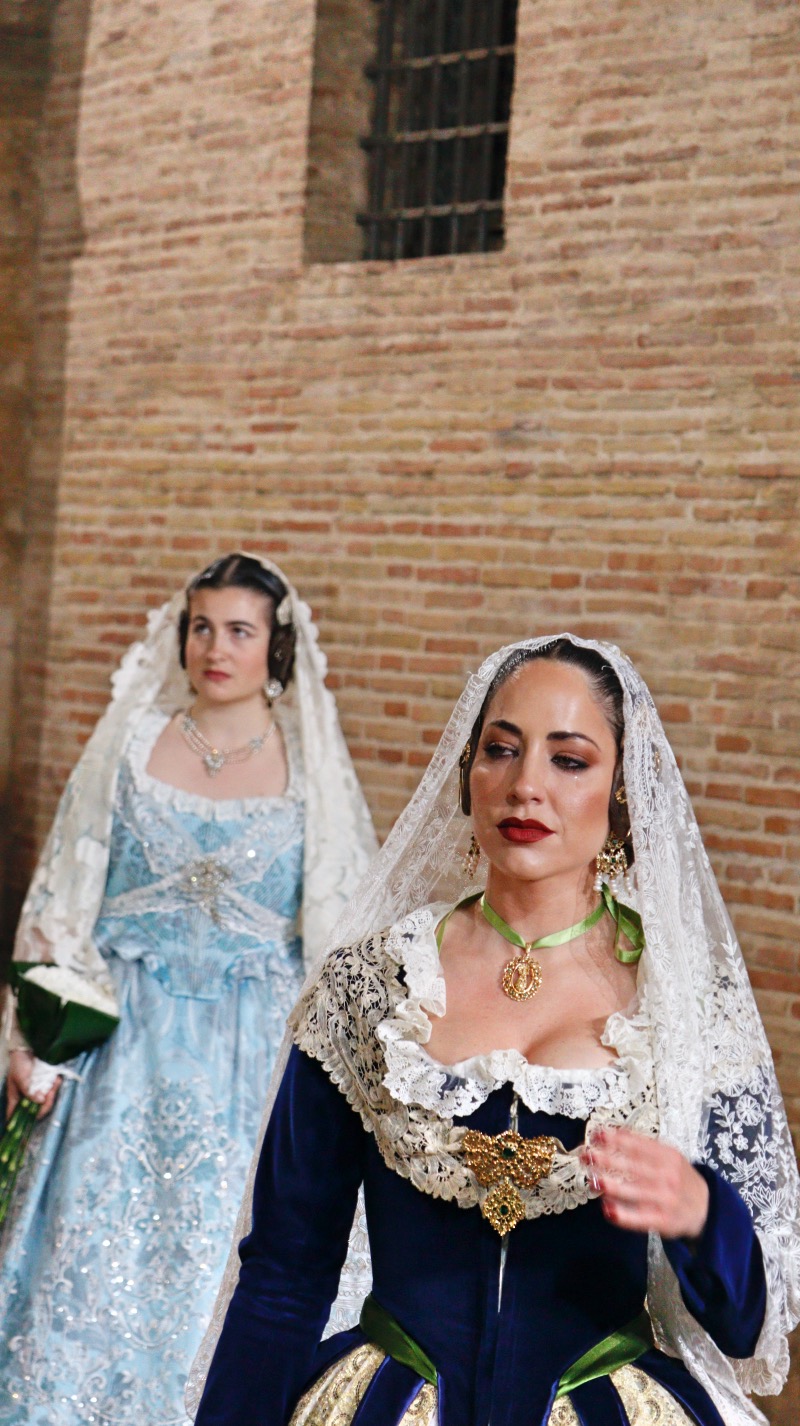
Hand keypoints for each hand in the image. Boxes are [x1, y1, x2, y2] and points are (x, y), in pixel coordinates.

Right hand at [5, 1049, 60, 1121]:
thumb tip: (40, 1101)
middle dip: (45, 1105)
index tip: (26, 1136)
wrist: (26, 1050)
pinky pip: (50, 1093)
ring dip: (52, 1095)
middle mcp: (25, 1099)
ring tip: (56, 1082)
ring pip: (45, 1102)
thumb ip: (28, 1090)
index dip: (20, 1126)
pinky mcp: (42, 1087)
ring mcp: (34, 1094)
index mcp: (15, 1099)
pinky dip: (54, 1088)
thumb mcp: (21, 1077)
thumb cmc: (19, 1064)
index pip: (15, 1116)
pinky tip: (57, 1080)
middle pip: (36, 1111)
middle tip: (51, 1093)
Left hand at [581, 1126, 709, 1240]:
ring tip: (593, 1180)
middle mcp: (668, 1177)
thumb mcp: (670, 1156)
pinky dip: (623, 1215)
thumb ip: (645, 1146)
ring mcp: (666, 1199)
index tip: (596, 1134)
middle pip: (635, 1166)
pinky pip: (641, 1219)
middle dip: (608, 1160)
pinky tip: (607, 1210)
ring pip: (635, 1191)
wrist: (706, 1208)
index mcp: (669, 1156)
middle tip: (587, 1155)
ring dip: (612, 1186)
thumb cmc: (680, 1179)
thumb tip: (613, 1133)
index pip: (639, 1145)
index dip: (617, 1139)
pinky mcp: (663, 1221)